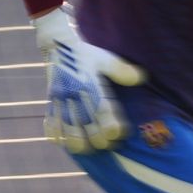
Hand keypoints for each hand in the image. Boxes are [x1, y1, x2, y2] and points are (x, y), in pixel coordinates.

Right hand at [32, 7, 146, 152]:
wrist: (57, 45)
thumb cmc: (86, 55)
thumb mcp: (105, 59)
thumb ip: (121, 70)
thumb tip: (142, 77)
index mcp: (90, 84)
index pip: (101, 110)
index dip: (110, 126)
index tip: (118, 133)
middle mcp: (74, 94)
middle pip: (86, 126)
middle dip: (98, 139)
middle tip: (107, 144)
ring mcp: (60, 100)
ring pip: (67, 130)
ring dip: (77, 143)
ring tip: (87, 148)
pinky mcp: (50, 102)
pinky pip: (50, 123)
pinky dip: (55, 135)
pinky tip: (62, 141)